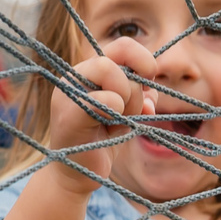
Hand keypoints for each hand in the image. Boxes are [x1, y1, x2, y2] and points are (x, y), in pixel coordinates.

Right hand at [46, 38, 157, 196]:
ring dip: (128, 105)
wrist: (80, 173)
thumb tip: (152, 88)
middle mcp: (74, 77)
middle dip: (134, 90)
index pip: (121, 46)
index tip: (152, 77)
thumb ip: (140, 92)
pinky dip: (116, 112)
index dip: (142, 58)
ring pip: (113, 75)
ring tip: (115, 125)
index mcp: (88, 71)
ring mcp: (68, 94)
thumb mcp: (127, 110)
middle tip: (127, 113)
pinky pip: (104, 100)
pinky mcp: (68, 115)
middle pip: (117, 61)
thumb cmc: (103, 139)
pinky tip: (110, 129)